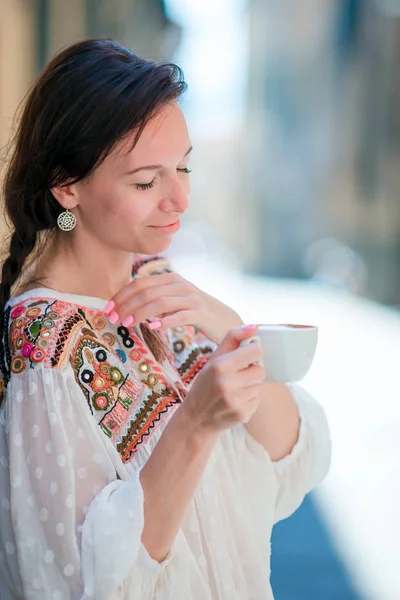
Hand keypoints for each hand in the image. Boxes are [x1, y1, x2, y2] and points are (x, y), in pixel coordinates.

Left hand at [106, 272, 242, 344]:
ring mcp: (192, 298)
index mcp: (172, 279)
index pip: (140, 283)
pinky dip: (164, 322)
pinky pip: (180, 316)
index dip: (121, 296)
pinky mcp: (202, 313)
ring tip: (127, 325)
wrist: (228, 321)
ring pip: (160, 303)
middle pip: (146, 292)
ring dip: (139, 314)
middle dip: (126, 305)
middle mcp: (181, 285)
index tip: (107, 310)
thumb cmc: (197, 314)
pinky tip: (153, 329)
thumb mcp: (175, 301)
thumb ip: (156, 300)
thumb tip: (127, 306)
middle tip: (113, 320)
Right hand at [181, 325, 264, 431]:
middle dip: (251, 371)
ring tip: (233, 390)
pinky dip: (248, 400)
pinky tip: (234, 401)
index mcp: (221, 366)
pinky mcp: (243, 414)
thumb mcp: (214, 358)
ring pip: (259, 385)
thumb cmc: (205, 384)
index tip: (245, 356)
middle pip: (261, 370)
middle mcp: (229, 384)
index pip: (256, 351)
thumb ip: (233, 338)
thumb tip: (254, 326)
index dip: (252, 353)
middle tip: (237, 376)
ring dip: (250, 386)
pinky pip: (257, 400)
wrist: (196, 419)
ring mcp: (237, 401)